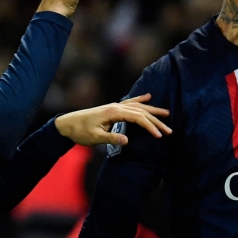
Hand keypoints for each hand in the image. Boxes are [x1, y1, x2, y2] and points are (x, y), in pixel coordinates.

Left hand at [55, 94, 171, 145]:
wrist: (67, 124)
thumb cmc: (80, 132)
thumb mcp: (94, 138)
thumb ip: (111, 138)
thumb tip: (127, 141)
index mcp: (114, 113)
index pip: (138, 118)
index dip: (150, 127)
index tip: (160, 136)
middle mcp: (117, 106)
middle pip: (142, 112)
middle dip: (157, 121)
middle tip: (170, 130)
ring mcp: (115, 106)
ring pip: (139, 107)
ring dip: (153, 111)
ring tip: (167, 114)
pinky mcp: (113, 108)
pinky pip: (130, 102)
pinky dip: (141, 99)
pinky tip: (149, 97)